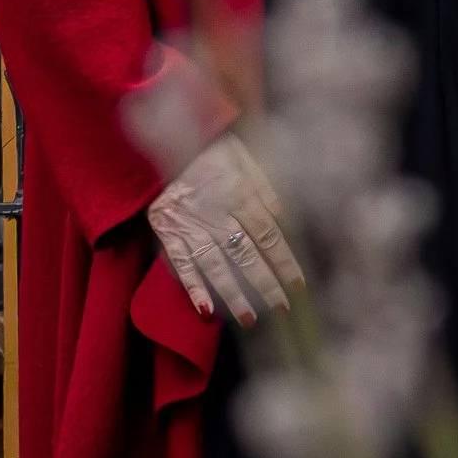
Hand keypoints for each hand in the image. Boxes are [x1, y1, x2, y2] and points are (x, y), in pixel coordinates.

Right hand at [147, 128, 302, 327]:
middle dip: (266, 284)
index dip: (284, 261)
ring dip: (234, 294)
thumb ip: (262, 182)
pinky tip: (205, 309)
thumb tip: (282, 213)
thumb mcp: (239, 152)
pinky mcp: (167, 231)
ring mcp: (191, 225)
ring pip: (216, 265)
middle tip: (283, 309)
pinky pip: (181, 262)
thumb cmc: (204, 144)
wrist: (158, 136)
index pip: (268, 234)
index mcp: (239, 195)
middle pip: (246, 254)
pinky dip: (192, 286)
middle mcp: (217, 215)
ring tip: (250, 320)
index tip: (299, 285)